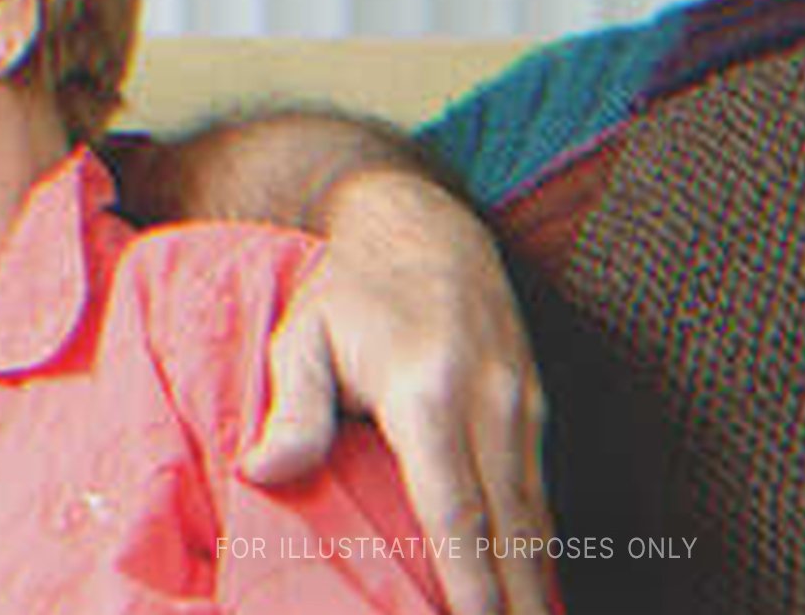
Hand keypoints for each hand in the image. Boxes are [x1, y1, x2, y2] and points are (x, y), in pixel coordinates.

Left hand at [242, 166, 553, 614]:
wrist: (420, 226)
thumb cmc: (346, 291)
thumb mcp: (300, 336)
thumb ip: (291, 407)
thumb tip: (262, 473)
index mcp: (428, 394)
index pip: (455, 506)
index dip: (469, 576)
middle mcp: (490, 402)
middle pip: (513, 525)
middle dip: (517, 596)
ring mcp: (523, 403)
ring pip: (538, 513)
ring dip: (537, 580)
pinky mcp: (537, 406)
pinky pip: (541, 491)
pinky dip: (543, 544)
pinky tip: (535, 588)